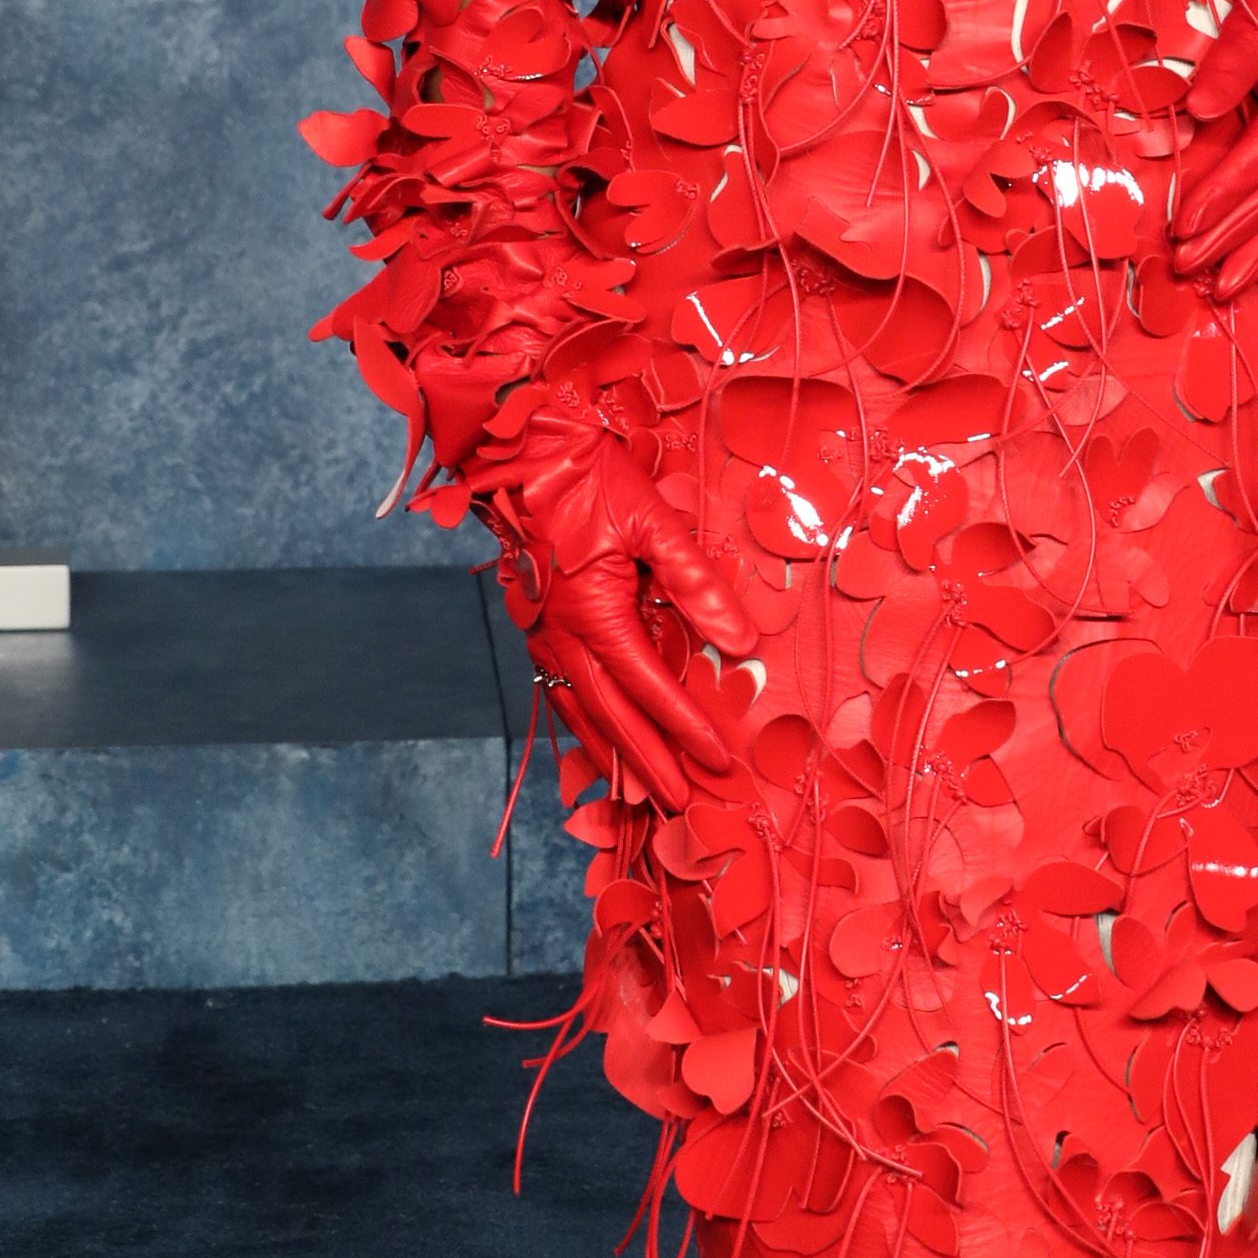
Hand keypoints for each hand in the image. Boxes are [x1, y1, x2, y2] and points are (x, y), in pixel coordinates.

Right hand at [494, 399, 759, 812]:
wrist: (517, 453)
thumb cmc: (588, 478)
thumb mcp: (653, 522)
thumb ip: (697, 584)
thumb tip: (741, 641)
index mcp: (595, 615)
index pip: (650, 688)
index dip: (686, 728)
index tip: (719, 760)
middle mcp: (562, 638)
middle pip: (612, 718)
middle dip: (651, 764)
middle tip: (683, 805)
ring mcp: (542, 638)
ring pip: (581, 713)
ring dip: (615, 757)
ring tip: (645, 794)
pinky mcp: (535, 630)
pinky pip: (562, 693)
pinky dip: (586, 727)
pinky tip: (602, 744)